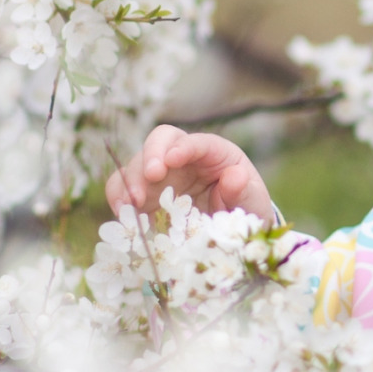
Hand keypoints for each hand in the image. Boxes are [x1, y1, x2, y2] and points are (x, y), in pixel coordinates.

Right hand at [104, 125, 276, 225]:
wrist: (233, 230)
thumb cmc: (245, 207)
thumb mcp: (253, 201)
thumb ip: (244, 190)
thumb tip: (235, 177)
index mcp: (214, 152)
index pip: (197, 141)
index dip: (185, 147)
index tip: (173, 159)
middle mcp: (183, 157)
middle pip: (159, 141)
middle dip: (152, 156)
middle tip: (151, 177)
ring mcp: (161, 175)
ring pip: (136, 164)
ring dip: (130, 180)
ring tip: (131, 203)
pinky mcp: (145, 195)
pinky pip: (123, 188)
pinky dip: (119, 197)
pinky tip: (123, 214)